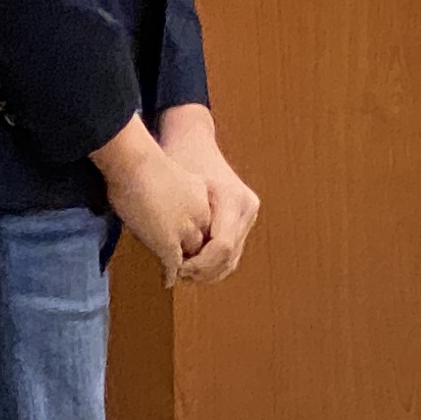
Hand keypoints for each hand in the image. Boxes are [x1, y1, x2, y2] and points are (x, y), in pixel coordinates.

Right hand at [93, 117, 216, 281]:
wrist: (136, 161)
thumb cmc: (144, 160)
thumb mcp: (173, 175)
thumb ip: (176, 191)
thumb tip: (165, 195)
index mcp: (205, 198)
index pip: (210, 227)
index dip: (202, 241)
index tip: (194, 248)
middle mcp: (201, 216)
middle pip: (204, 245)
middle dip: (199, 258)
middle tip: (191, 269)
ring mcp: (186, 231)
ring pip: (193, 259)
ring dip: (187, 270)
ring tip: (180, 276)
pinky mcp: (169, 242)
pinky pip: (175, 266)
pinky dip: (171, 275)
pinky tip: (167, 280)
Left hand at [154, 103, 261, 284]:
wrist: (194, 143)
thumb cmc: (179, 162)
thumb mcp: (177, 191)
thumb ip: (179, 228)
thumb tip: (171, 264)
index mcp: (232, 199)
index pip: (222, 246)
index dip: (199, 265)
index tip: (177, 269)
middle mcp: (247, 207)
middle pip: (229, 255)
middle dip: (203, 271)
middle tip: (178, 276)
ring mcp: (249, 213)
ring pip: (233, 257)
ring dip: (209, 272)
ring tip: (184, 275)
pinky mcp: (245, 218)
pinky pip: (233, 250)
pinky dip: (215, 264)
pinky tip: (195, 267)